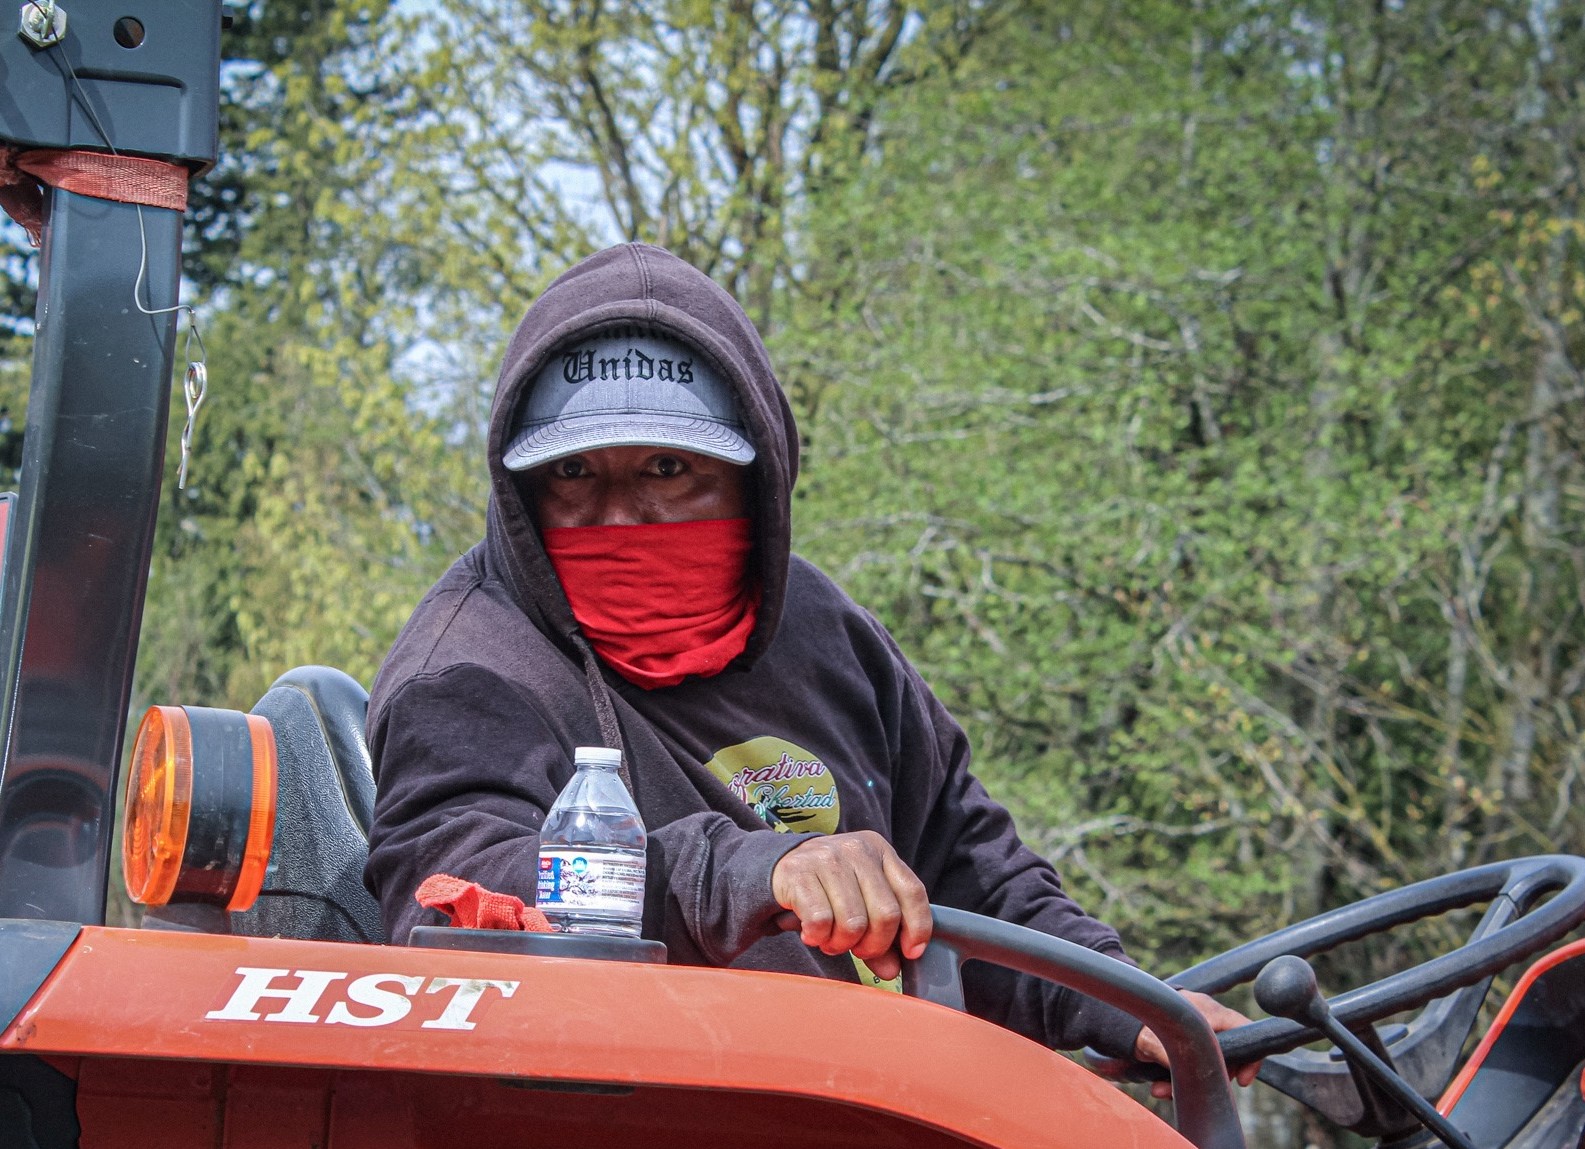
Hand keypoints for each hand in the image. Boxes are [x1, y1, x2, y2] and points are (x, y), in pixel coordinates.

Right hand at [770, 830, 931, 981]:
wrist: (780, 866)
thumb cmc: (831, 888)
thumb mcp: (863, 900)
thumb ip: (882, 933)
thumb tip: (892, 970)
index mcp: (881, 851)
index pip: (913, 892)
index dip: (917, 928)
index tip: (911, 953)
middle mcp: (857, 850)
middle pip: (886, 914)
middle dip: (874, 945)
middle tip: (857, 949)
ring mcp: (828, 858)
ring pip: (853, 923)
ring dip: (842, 945)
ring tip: (831, 940)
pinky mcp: (799, 872)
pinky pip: (821, 922)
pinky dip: (818, 938)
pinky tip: (812, 934)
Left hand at [1134, 990, 1259, 1098]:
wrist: (1112, 1018)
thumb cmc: (1135, 1023)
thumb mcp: (1157, 1043)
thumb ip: (1180, 1060)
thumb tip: (1197, 1079)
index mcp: (1207, 1010)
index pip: (1244, 1028)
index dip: (1251, 1057)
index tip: (1242, 1081)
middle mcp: (1205, 1016)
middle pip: (1227, 1051)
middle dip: (1211, 1076)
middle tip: (1195, 1091)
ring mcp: (1194, 1027)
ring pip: (1206, 1059)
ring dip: (1188, 1080)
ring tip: (1161, 1091)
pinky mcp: (1183, 1038)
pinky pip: (1190, 1060)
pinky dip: (1177, 1075)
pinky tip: (1159, 1087)